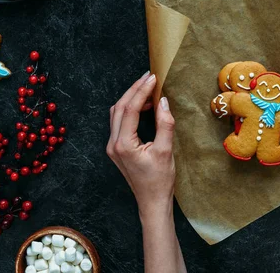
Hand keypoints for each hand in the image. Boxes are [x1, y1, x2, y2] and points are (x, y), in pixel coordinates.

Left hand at [107, 72, 176, 217]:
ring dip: (131, 98)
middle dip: (134, 90)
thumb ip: (164, 124)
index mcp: (123, 144)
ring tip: (148, 88)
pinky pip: (120, 122)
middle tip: (149, 77)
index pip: (130, 109)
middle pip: (119, 108)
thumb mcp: (166, 151)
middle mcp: (113, 144)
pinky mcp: (117, 148)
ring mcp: (113, 146)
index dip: (142, 91)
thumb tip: (163, 102)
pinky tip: (145, 106)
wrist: (152, 201)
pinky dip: (130, 109)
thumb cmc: (160, 180)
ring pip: (117, 113)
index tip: (153, 78)